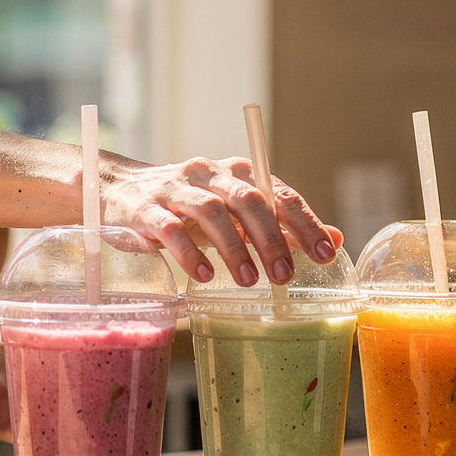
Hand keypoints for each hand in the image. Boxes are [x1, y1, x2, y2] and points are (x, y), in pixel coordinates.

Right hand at [102, 156, 342, 287]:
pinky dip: (189, 251)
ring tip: (249, 281)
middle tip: (285, 276)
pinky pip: (169, 227)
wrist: (121, 191)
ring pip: (211, 211)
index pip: (278, 193)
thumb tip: (334, 240)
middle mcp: (209, 174)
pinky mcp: (144, 208)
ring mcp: (175, 189)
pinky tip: (204, 275)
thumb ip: (282, 226)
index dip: (304, 222)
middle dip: (270, 238)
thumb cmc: (189, 209)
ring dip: (233, 247)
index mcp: (237, 174)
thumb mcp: (236, 215)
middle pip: (247, 199)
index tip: (325, 253)